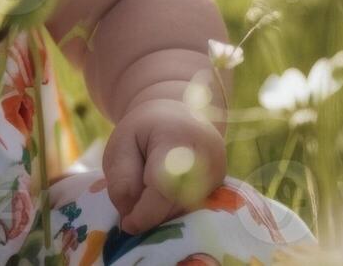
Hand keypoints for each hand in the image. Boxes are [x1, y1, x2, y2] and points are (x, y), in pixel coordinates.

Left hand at [101, 98, 225, 233]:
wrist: (176, 118)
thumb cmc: (143, 132)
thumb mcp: (121, 145)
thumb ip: (122, 180)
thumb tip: (131, 216)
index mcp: (177, 140)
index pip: (163, 186)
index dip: (144, 212)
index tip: (127, 225)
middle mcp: (207, 159)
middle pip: (176, 204)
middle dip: (151, 214)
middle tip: (132, 209)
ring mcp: (219, 177)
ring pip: (185, 213)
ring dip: (161, 214)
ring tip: (149, 192)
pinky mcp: (221, 191)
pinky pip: (193, 213)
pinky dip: (173, 213)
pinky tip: (162, 200)